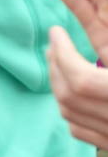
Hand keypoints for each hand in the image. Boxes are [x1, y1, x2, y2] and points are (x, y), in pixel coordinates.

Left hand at [47, 26, 107, 147]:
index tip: (56, 31)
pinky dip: (68, 107)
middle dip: (56, 65)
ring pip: (69, 113)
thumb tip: (74, 27)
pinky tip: (70, 91)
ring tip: (59, 63)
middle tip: (54, 45)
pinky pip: (79, 129)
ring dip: (58, 84)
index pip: (81, 78)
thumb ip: (105, 45)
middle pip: (70, 95)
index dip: (63, 53)